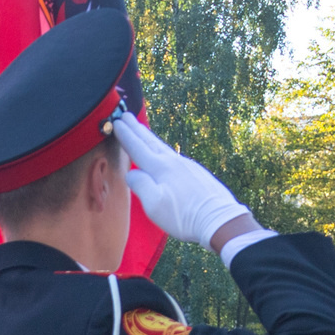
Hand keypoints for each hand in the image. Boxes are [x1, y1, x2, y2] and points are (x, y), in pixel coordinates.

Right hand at [111, 113, 251, 249]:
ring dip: (150, 138)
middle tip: (126, 114)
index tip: (116, 122)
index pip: (138, 148)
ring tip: (142, 130)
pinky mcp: (196, 173)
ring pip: (163, 148)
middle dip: (136, 129)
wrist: (218, 219)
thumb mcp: (154, 204)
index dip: (126, 135)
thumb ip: (140, 185)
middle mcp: (173, 162)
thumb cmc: (183, 215)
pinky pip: (173, 157)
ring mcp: (187, 166)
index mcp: (160, 168)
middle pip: (151, 142)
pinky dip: (163, 151)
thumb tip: (131, 173)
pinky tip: (163, 155)